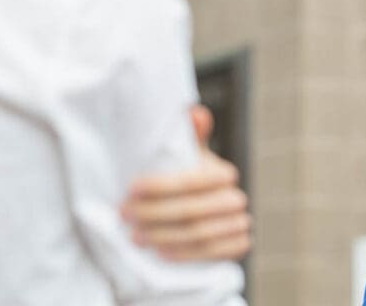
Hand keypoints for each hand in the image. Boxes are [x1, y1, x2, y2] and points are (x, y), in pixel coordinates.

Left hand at [122, 105, 251, 260]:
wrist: (199, 218)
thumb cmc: (184, 182)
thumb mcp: (184, 159)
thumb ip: (188, 136)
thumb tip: (194, 112)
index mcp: (224, 173)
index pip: (193, 181)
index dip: (161, 187)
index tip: (131, 190)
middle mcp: (236, 198)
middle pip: (193, 210)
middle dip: (155, 215)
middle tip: (125, 215)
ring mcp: (240, 223)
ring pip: (200, 233)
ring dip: (164, 236)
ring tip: (135, 236)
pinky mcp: (239, 246)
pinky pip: (213, 253)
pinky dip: (187, 254)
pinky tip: (162, 252)